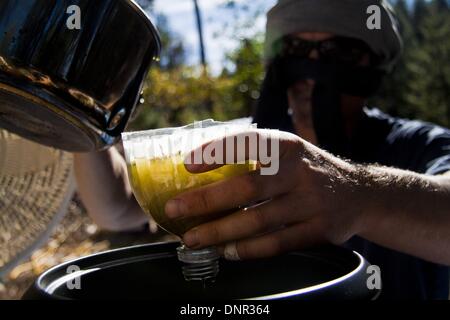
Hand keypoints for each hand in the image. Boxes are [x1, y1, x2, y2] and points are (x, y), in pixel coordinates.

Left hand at [165, 130, 367, 259]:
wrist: (359, 193)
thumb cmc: (308, 170)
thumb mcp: (288, 151)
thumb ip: (254, 156)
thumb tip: (200, 164)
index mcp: (287, 146)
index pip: (248, 143)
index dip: (217, 152)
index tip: (187, 165)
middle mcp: (300, 172)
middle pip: (248, 187)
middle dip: (206, 200)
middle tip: (175, 209)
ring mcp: (311, 203)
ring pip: (258, 221)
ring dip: (220, 232)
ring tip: (193, 238)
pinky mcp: (318, 230)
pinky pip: (276, 244)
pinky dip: (247, 250)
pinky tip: (227, 251)